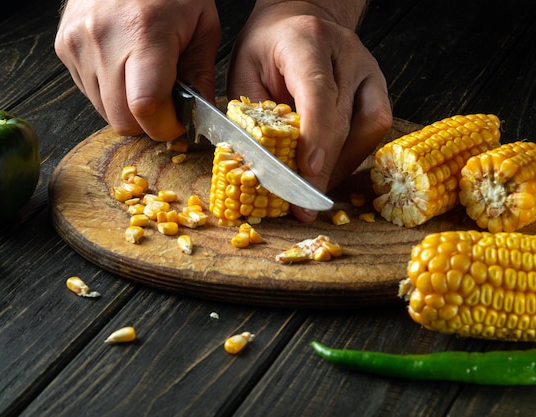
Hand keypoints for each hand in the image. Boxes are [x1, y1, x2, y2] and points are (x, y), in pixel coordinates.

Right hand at [55, 0, 220, 140]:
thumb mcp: (203, 26)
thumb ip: (201, 76)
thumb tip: (197, 118)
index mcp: (144, 33)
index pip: (145, 108)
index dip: (164, 126)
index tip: (177, 123)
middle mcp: (104, 40)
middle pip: (121, 119)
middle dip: (147, 121)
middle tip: (164, 101)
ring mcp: (77, 43)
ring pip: (103, 110)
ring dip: (126, 106)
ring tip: (142, 75)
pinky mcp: (63, 45)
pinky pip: (89, 91)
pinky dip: (109, 90)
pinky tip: (122, 64)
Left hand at [227, 0, 392, 221]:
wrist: (299, 20)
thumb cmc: (267, 47)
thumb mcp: (244, 72)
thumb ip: (251, 115)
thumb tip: (255, 166)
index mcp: (307, 42)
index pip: (318, 91)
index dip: (315, 135)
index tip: (308, 171)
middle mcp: (346, 54)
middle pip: (344, 117)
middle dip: (325, 167)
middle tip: (303, 204)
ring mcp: (369, 70)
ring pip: (370, 126)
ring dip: (343, 166)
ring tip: (315, 191)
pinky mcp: (379, 87)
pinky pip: (376, 127)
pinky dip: (354, 155)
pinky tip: (332, 172)